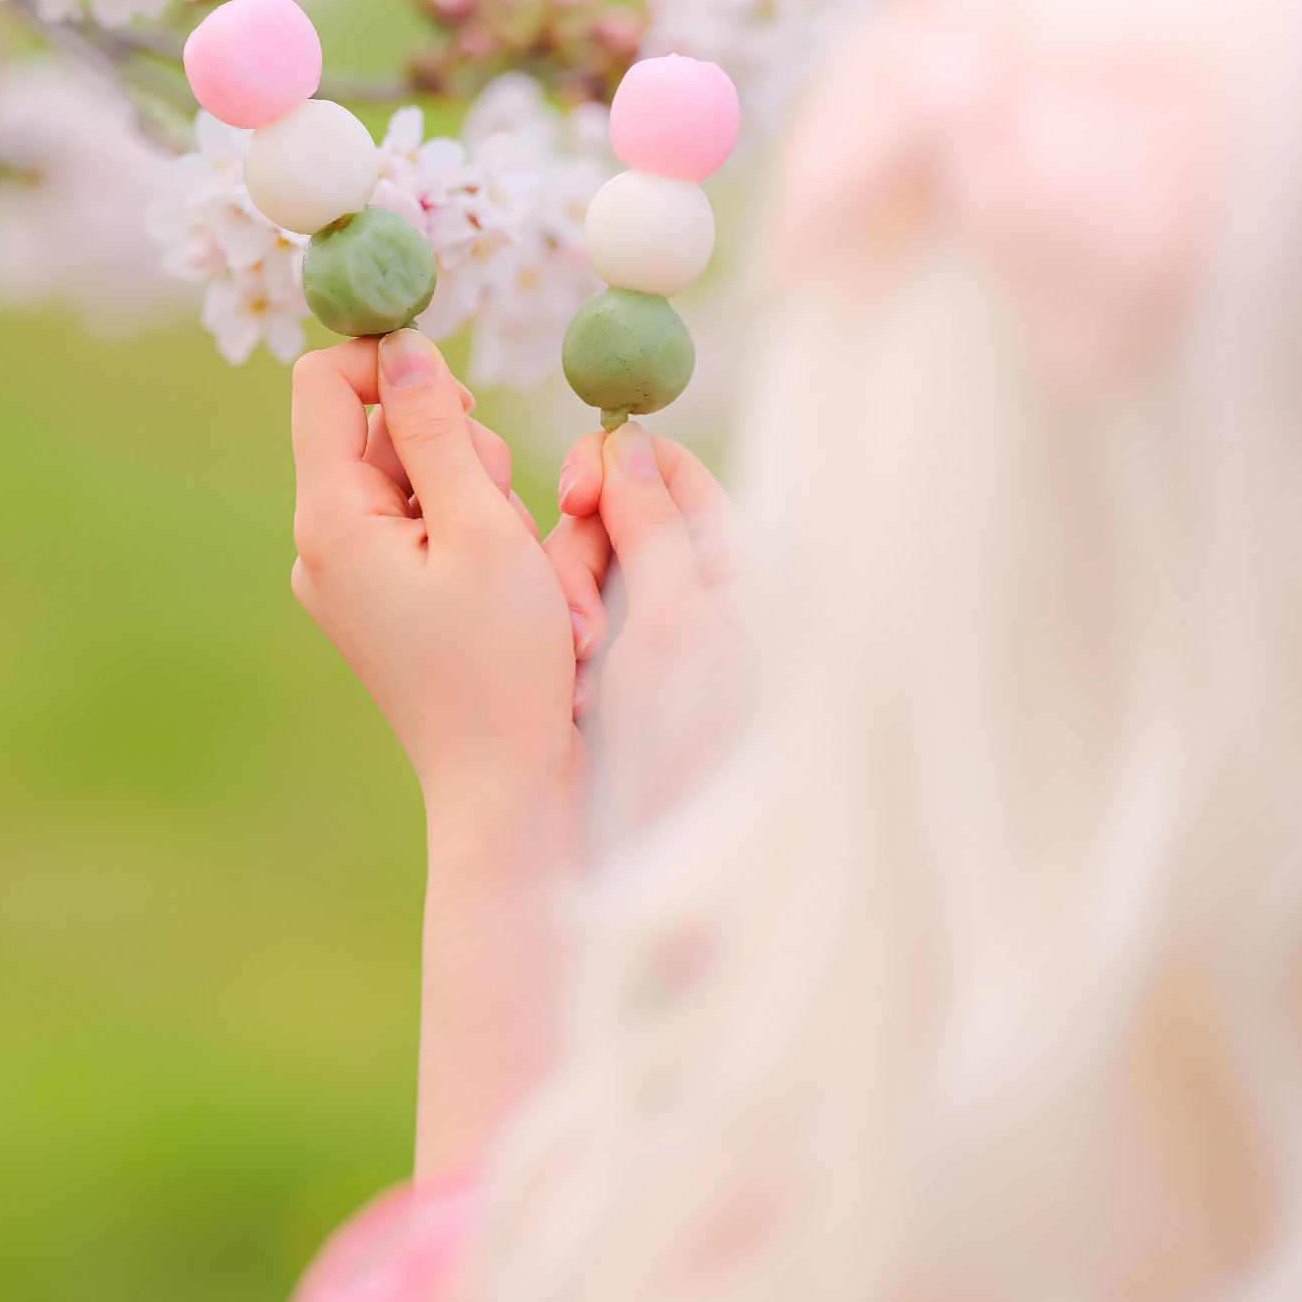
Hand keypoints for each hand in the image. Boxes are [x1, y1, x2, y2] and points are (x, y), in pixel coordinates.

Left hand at [290, 330, 583, 851]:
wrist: (504, 782)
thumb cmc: (503, 661)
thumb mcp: (481, 527)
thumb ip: (437, 431)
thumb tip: (401, 347)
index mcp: (331, 520)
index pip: (325, 385)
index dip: (389, 364)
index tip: (460, 394)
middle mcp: (322, 542)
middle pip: (380, 428)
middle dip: (455, 446)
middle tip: (500, 513)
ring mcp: (348, 572)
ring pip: (412, 473)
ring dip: (475, 491)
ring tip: (509, 562)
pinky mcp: (379, 595)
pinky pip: (422, 523)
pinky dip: (470, 531)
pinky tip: (499, 583)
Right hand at [545, 422, 747, 815]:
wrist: (675, 858)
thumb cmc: (692, 744)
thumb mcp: (671, 623)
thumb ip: (650, 526)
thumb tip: (627, 443)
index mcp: (736, 565)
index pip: (671, 472)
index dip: (614, 470)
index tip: (571, 497)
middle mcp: (699, 588)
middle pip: (617, 519)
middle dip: (582, 560)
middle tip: (578, 629)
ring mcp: (657, 630)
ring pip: (586, 572)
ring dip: (568, 612)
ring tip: (581, 683)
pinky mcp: (621, 669)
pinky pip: (574, 623)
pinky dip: (565, 651)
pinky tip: (574, 703)